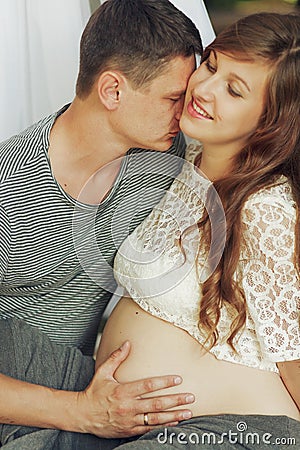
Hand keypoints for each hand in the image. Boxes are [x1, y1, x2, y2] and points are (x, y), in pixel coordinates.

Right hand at [76, 341, 194, 437]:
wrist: (82, 415)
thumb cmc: (93, 392)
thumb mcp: (103, 372)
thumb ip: (116, 358)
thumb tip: (127, 343)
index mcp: (123, 391)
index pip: (148, 385)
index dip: (164, 382)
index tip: (178, 379)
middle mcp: (128, 406)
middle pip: (156, 403)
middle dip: (175, 400)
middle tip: (190, 396)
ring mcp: (130, 420)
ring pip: (155, 418)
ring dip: (173, 415)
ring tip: (188, 411)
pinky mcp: (129, 430)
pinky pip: (149, 429)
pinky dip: (163, 426)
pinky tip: (174, 423)